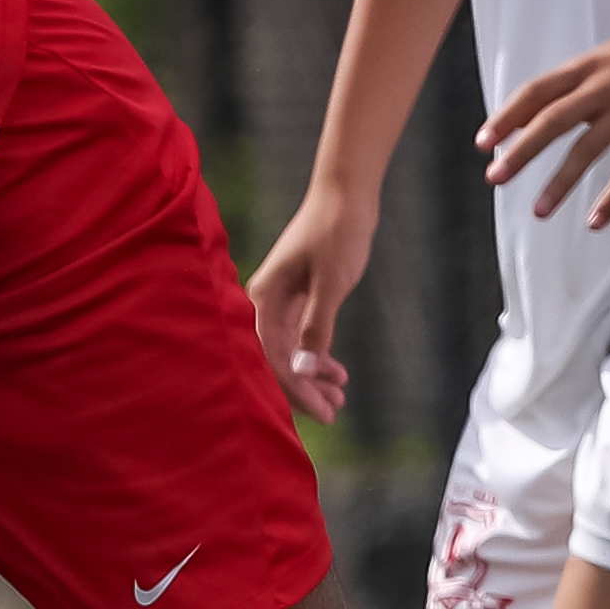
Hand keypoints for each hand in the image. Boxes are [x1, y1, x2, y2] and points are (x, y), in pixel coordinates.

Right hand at [247, 195, 373, 422]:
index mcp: (263, 298)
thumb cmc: (336, 232)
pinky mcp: (299, 295)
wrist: (346, 194)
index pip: (271, 355)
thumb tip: (304, 368)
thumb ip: (316, 326)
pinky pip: (301, 336)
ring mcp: (282, 299)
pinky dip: (318, 355)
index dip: (295, 387)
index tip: (323, 411)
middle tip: (333, 413)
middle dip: (303, 388)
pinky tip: (337, 372)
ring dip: (313, 374)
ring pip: (290, 349)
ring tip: (340, 397)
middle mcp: (265, 301)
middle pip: (277, 357)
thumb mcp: (331, 283)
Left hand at [477, 13, 609, 227]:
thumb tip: (528, 117)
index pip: (535, 92)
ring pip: (587, 149)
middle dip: (521, 152)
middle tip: (495, 178)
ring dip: (560, 183)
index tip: (482, 144)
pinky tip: (596, 221)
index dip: (506, 118)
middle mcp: (603, 88)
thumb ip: (569, 88)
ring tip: (539, 211)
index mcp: (585, 68)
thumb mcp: (603, 60)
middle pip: (552, 121)